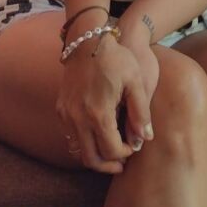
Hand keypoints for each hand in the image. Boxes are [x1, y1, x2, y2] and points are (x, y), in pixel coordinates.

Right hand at [56, 34, 152, 172]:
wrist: (88, 41)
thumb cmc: (116, 58)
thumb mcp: (135, 81)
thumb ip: (140, 112)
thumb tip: (145, 138)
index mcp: (98, 113)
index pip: (111, 150)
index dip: (124, 155)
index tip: (133, 148)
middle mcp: (78, 118)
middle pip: (91, 158)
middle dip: (108, 165)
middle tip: (122, 164)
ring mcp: (66, 114)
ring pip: (77, 150)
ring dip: (94, 156)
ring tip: (111, 153)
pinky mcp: (61, 108)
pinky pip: (70, 137)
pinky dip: (84, 144)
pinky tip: (98, 137)